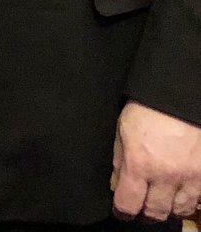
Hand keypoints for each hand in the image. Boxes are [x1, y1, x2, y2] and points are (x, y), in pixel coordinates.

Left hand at [112, 100, 200, 221]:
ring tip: (161, 199)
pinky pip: (198, 201)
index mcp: (139, 164)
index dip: (122, 211)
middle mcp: (165, 176)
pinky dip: (188, 201)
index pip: (128, 203)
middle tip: (141, 206)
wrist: (178, 97)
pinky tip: (180, 192)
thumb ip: (119, 160)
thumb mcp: (123, 130)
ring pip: (179, 210)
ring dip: (168, 208)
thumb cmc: (146, 109)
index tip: (121, 211)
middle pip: (155, 213)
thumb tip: (117, 184)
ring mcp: (189, 178)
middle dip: (145, 213)